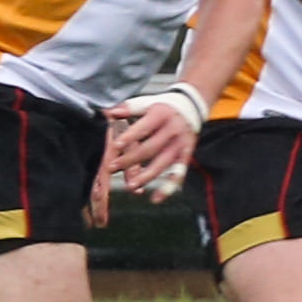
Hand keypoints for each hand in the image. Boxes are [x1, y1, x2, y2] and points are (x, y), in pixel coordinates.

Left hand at [105, 83, 205, 202]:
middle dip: (131, 159)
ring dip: (147, 176)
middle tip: (113, 168)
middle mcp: (173, 129)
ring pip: (164, 163)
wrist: (192, 106)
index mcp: (161, 114)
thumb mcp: (147, 103)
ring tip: (131, 186)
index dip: (130, 136)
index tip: (116, 146)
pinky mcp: (186, 155)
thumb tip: (109, 112)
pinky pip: (178, 174)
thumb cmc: (163, 107)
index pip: (144, 127)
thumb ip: (129, 108)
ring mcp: (181, 144)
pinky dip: (168, 188)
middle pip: (151, 147)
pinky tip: (156, 198)